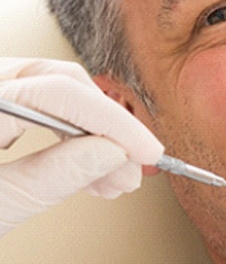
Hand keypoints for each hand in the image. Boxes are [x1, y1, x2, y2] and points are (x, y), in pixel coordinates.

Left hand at [0, 58, 163, 235]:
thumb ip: (50, 176)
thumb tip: (110, 153)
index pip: (59, 93)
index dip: (113, 122)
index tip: (146, 150)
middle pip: (62, 85)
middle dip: (107, 128)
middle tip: (132, 168)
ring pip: (57, 95)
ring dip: (94, 136)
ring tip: (115, 178)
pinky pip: (43, 108)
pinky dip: (71, 137)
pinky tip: (91, 165)